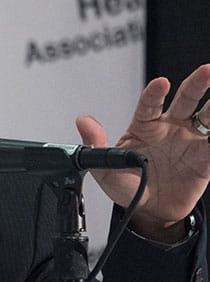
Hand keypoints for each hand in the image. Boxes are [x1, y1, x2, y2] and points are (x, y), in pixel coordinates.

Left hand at [76, 64, 209, 242]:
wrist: (149, 211)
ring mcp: (190, 141)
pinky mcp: (205, 159)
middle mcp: (170, 128)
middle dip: (197, 84)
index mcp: (145, 126)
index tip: (160, 83)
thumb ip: (95, 143)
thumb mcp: (105, 168)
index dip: (154, 92)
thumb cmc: (128, 186)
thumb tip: (83, 121)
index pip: (149, 104)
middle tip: (206, 71)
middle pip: (185, 100)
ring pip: (207, 117)